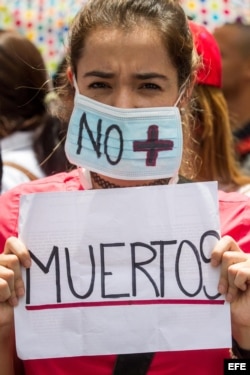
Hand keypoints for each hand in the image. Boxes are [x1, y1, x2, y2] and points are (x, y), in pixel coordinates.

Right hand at [0, 237, 30, 330]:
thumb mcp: (26, 281)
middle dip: (19, 278)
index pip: (12, 242)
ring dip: (13, 289)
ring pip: (8, 274)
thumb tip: (47, 260)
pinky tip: (7, 301)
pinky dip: (6, 295)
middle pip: (13, 260)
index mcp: (7, 257)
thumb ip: (28, 269)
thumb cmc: (19, 299)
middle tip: (21, 291)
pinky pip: (2, 284)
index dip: (21, 251)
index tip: (29, 265)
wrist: (4, 319)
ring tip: (13, 297)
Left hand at [211, 235, 249, 349]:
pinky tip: (241, 291)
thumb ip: (214, 268)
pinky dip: (238, 284)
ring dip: (230, 284)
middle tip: (220, 289)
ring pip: (232, 267)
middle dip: (221, 275)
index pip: (227, 241)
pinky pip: (241, 273)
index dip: (218, 249)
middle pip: (226, 256)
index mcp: (236, 256)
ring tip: (231, 294)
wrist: (242, 316)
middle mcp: (245, 258)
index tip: (211, 264)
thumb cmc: (228, 299)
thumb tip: (193, 257)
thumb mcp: (218, 280)